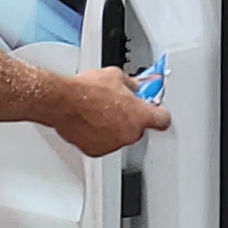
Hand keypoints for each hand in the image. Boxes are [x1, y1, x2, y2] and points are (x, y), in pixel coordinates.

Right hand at [49, 65, 176, 157]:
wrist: (64, 102)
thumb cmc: (87, 90)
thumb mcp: (116, 77)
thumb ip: (132, 85)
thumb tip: (137, 85)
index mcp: (140, 116)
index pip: (163, 120)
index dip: (158, 113)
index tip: (155, 109)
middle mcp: (130, 134)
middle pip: (139, 128)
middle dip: (131, 118)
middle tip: (119, 105)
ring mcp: (114, 144)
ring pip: (121, 137)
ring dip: (115, 127)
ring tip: (100, 111)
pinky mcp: (97, 150)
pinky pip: (104, 143)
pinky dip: (100, 136)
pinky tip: (91, 121)